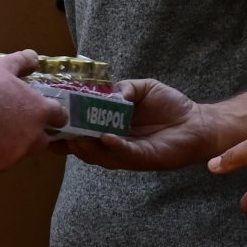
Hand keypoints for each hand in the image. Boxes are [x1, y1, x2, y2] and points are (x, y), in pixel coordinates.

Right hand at [0, 49, 66, 172]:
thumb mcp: (4, 66)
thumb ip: (22, 61)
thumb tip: (34, 58)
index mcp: (39, 111)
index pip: (60, 117)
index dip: (53, 115)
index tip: (46, 114)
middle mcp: (34, 136)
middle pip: (42, 140)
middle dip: (32, 134)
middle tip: (14, 125)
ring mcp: (17, 154)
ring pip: (20, 152)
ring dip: (12, 145)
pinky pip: (0, 162)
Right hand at [68, 84, 246, 172]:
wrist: (199, 122)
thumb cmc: (171, 105)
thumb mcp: (143, 88)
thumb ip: (125, 88)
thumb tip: (113, 92)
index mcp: (111, 128)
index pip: (82, 132)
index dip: (64, 130)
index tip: (46, 121)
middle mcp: (116, 144)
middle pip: (85, 148)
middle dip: (68, 141)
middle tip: (55, 132)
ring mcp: (129, 154)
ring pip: (100, 156)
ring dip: (86, 147)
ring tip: (75, 137)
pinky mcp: (145, 158)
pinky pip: (126, 155)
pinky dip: (114, 147)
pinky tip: (106, 138)